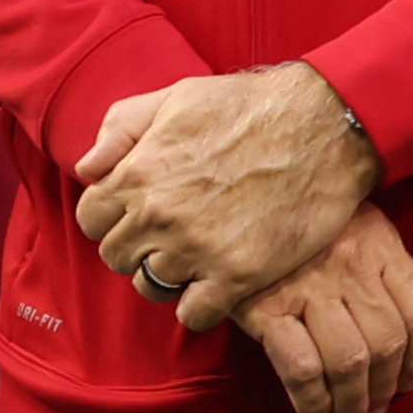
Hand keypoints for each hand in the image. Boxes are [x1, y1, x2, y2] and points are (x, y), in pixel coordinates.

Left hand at [73, 62, 377, 336]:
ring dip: (166, 277)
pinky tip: (215, 286)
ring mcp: (197, 249)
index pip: (91, 219)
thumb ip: (120, 129)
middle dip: (136, 247)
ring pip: (150, 288)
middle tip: (165, 237)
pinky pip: (194, 314)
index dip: (111, 218)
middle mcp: (158, 216)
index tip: (134, 215)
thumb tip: (88, 168)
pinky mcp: (238, 274)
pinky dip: (199, 306)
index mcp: (137, 174)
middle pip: (117, 256)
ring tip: (190, 260)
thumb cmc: (247, 106)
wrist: (324, 126)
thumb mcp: (173, 98)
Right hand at [237, 206, 412, 412]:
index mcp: (378, 245)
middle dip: (385, 392)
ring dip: (354, 404)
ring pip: (350, 362)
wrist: (224, 193)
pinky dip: (314, 402)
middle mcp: (351, 267)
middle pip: (387, 345)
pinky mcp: (265, 308)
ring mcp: (308, 288)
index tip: (407, 384)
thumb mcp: (350, 223)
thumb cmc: (289, 217)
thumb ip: (385, 268)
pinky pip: (302, 368)